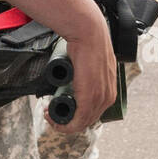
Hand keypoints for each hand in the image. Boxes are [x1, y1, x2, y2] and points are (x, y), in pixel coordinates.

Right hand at [48, 16, 116, 130]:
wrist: (89, 34)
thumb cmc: (89, 44)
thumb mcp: (93, 64)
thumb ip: (88, 74)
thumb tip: (77, 76)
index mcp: (110, 91)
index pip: (93, 114)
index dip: (75, 115)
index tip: (60, 109)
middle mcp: (107, 98)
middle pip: (86, 121)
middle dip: (66, 120)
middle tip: (50, 112)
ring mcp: (100, 99)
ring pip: (80, 123)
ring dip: (62, 122)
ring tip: (48, 112)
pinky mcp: (89, 98)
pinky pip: (77, 121)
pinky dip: (63, 124)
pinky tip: (52, 117)